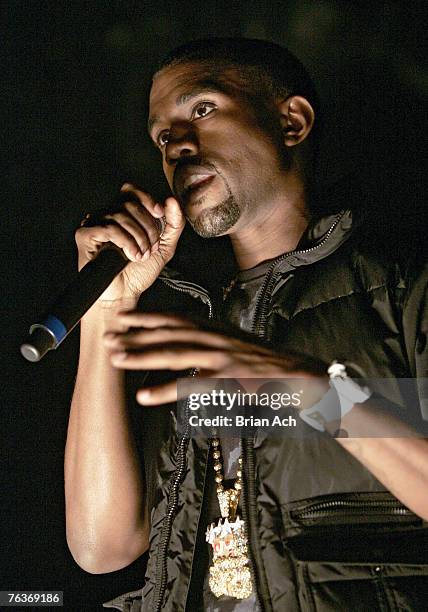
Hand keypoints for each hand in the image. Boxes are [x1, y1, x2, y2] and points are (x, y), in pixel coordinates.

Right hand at [75, 183, 184, 300]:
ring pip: (120, 215)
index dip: (147, 198)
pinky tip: (130, 255)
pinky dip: (125, 242)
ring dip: (138, 237)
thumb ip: (173, 224)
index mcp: (124, 214)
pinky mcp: (85, 235)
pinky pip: (108, 228)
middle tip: (150, 248)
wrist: (123, 295)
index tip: (159, 213)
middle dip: (147, 227)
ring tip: (140, 255)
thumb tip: (172, 200)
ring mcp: (94, 223)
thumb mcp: (164, 247)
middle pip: (129, 203)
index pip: (132, 191)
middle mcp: (108, 215)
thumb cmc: (139, 272)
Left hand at [104, 312, 328, 404]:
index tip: (124, 317)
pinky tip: (145, 395)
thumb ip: (212, 343)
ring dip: (143, 356)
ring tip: (116, 359)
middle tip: (107, 337)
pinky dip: (167, 390)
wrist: (303, 377)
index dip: (149, 317)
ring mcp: (223, 359)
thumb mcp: (237, 346)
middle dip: (136, 335)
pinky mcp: (230, 381)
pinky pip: (193, 386)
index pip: (177, 319)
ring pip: (176, 353)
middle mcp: (217, 339)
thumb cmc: (268, 365)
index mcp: (218, 330)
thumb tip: (185, 344)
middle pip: (170, 333)